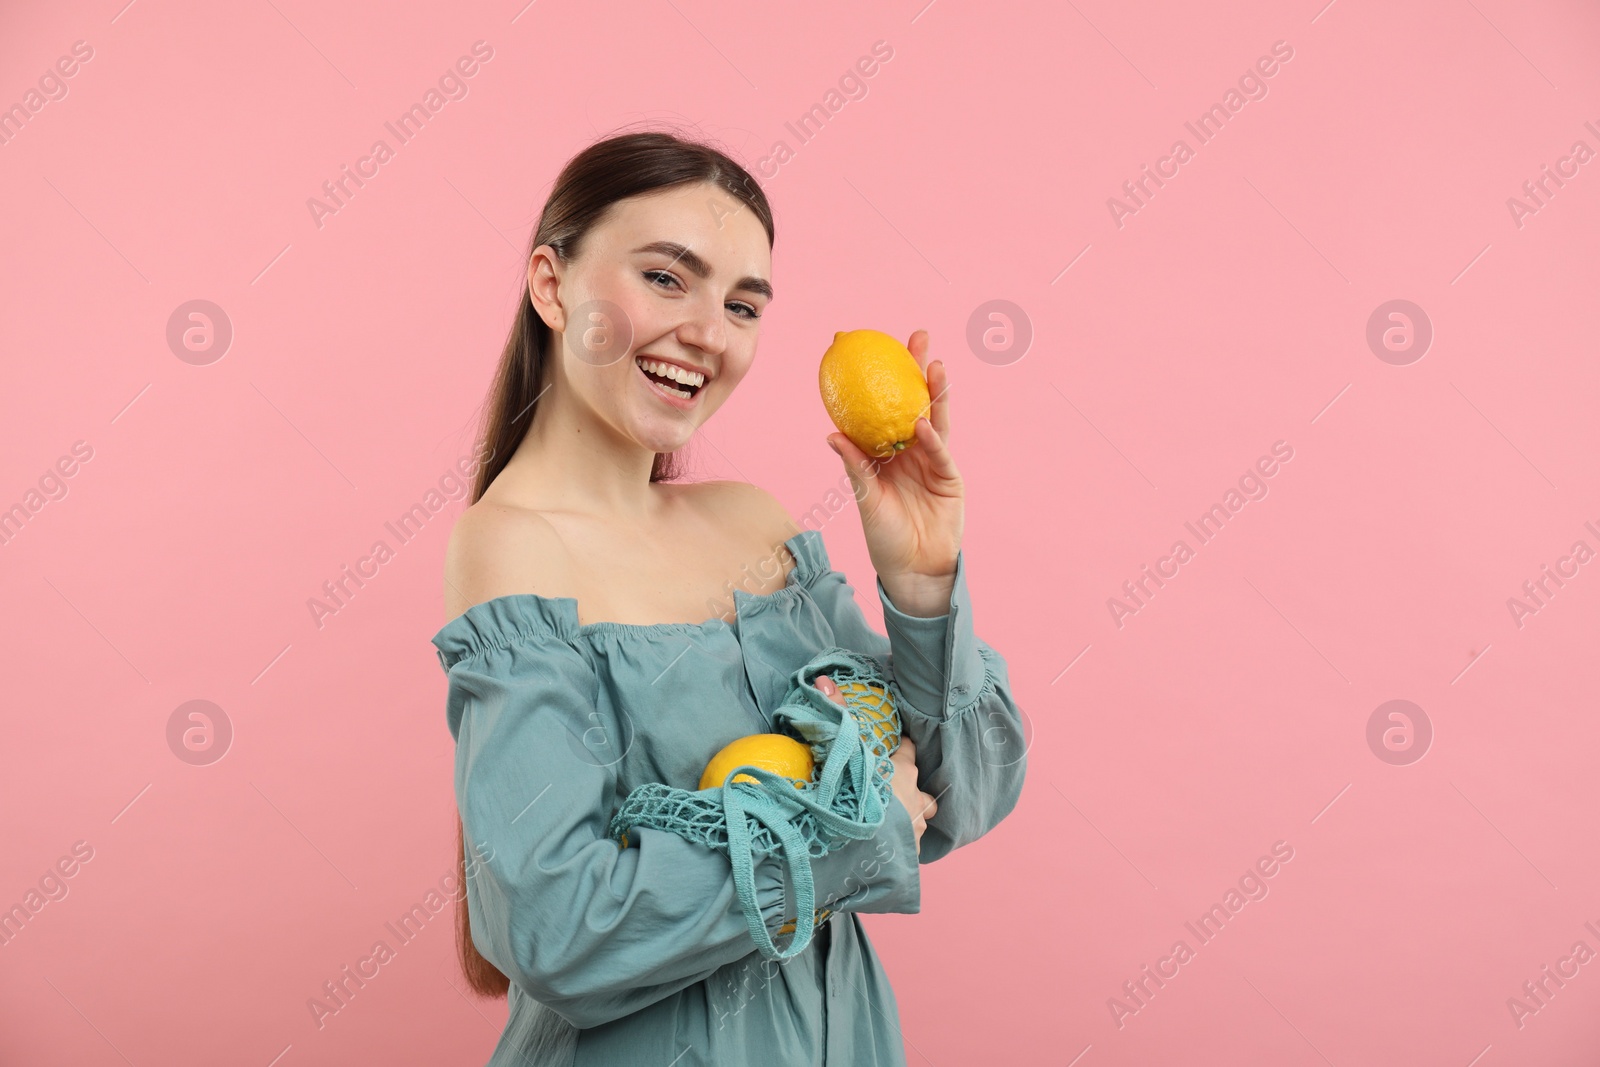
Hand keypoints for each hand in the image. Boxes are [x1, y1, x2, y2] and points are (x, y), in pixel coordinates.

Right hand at [816, 675, 936, 855]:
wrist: (862, 845)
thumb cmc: (857, 793)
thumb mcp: (845, 750)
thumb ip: (836, 714)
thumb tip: (823, 678)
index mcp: (902, 770)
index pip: (909, 749)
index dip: (901, 747)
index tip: (890, 748)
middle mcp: (915, 797)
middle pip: (920, 786)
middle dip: (910, 787)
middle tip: (891, 788)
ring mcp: (915, 828)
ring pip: (921, 817)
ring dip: (910, 816)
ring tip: (893, 820)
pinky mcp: (910, 855)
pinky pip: (910, 846)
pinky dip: (902, 844)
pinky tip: (888, 846)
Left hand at [825, 330, 963, 613]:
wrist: (913, 569)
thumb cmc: (884, 537)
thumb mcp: (865, 499)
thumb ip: (854, 466)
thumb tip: (831, 433)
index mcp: (886, 450)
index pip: (882, 406)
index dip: (879, 377)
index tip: (869, 347)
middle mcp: (911, 449)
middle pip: (915, 401)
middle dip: (917, 368)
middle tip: (917, 336)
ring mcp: (933, 460)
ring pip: (935, 418)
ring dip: (935, 392)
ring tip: (934, 364)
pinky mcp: (949, 477)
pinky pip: (939, 453)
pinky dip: (931, 438)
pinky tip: (925, 422)